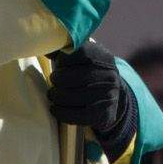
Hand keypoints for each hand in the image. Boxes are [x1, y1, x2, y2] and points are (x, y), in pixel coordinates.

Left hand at [47, 40, 137, 160]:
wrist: (116, 98)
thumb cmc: (92, 74)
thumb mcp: (86, 59)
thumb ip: (67, 51)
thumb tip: (45, 48)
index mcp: (103, 57)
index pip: (78, 52)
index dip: (63, 58)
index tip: (59, 63)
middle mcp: (108, 75)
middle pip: (70, 76)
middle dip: (56, 80)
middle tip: (54, 81)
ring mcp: (106, 96)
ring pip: (69, 96)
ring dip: (55, 96)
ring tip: (53, 95)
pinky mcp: (102, 114)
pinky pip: (74, 115)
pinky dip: (60, 112)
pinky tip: (55, 108)